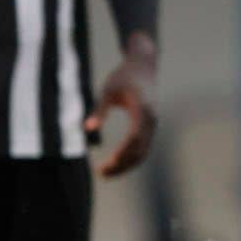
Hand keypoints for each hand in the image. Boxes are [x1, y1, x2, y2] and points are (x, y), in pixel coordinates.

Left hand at [86, 33, 157, 177]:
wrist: (143, 66)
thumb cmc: (123, 76)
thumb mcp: (107, 90)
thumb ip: (99, 109)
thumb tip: (87, 129)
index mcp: (142, 110)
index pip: (134, 138)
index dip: (121, 153)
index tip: (106, 164)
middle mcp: (151, 119)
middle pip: (139, 150)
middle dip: (121, 164)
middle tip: (101, 174)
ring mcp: (153, 124)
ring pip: (142, 152)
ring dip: (126, 165)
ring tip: (105, 173)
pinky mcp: (150, 126)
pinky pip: (143, 147)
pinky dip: (131, 158)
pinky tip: (115, 163)